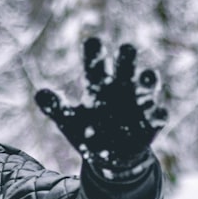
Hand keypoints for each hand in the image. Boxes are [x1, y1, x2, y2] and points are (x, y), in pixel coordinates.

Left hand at [35, 37, 167, 177]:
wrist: (111, 157)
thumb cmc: (90, 133)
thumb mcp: (69, 121)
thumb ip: (55, 107)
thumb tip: (39, 93)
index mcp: (99, 86)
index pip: (95, 65)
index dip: (94, 53)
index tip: (93, 41)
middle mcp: (121, 89)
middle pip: (125, 67)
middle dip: (127, 58)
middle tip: (127, 48)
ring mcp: (138, 105)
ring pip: (147, 86)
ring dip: (148, 81)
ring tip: (147, 76)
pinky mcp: (150, 124)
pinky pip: (158, 116)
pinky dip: (158, 113)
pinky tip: (157, 112)